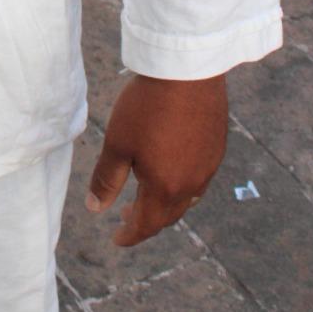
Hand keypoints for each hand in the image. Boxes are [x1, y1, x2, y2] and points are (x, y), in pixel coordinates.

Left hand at [86, 73, 227, 246]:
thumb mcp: (117, 144)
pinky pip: (199, 178)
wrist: (186, 72)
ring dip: (165, 203)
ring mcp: (208, 166)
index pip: (147, 224)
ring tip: (147, 194)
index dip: (130, 235)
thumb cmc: (146, 107)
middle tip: (126, 216)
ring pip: (187, 198)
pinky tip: (171, 166)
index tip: (117, 239)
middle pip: (168, 215)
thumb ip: (106, 179)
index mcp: (166, 189)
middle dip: (147, 220)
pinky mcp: (217, 147)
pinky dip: (181, 183)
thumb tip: (95, 208)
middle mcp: (192, 184)